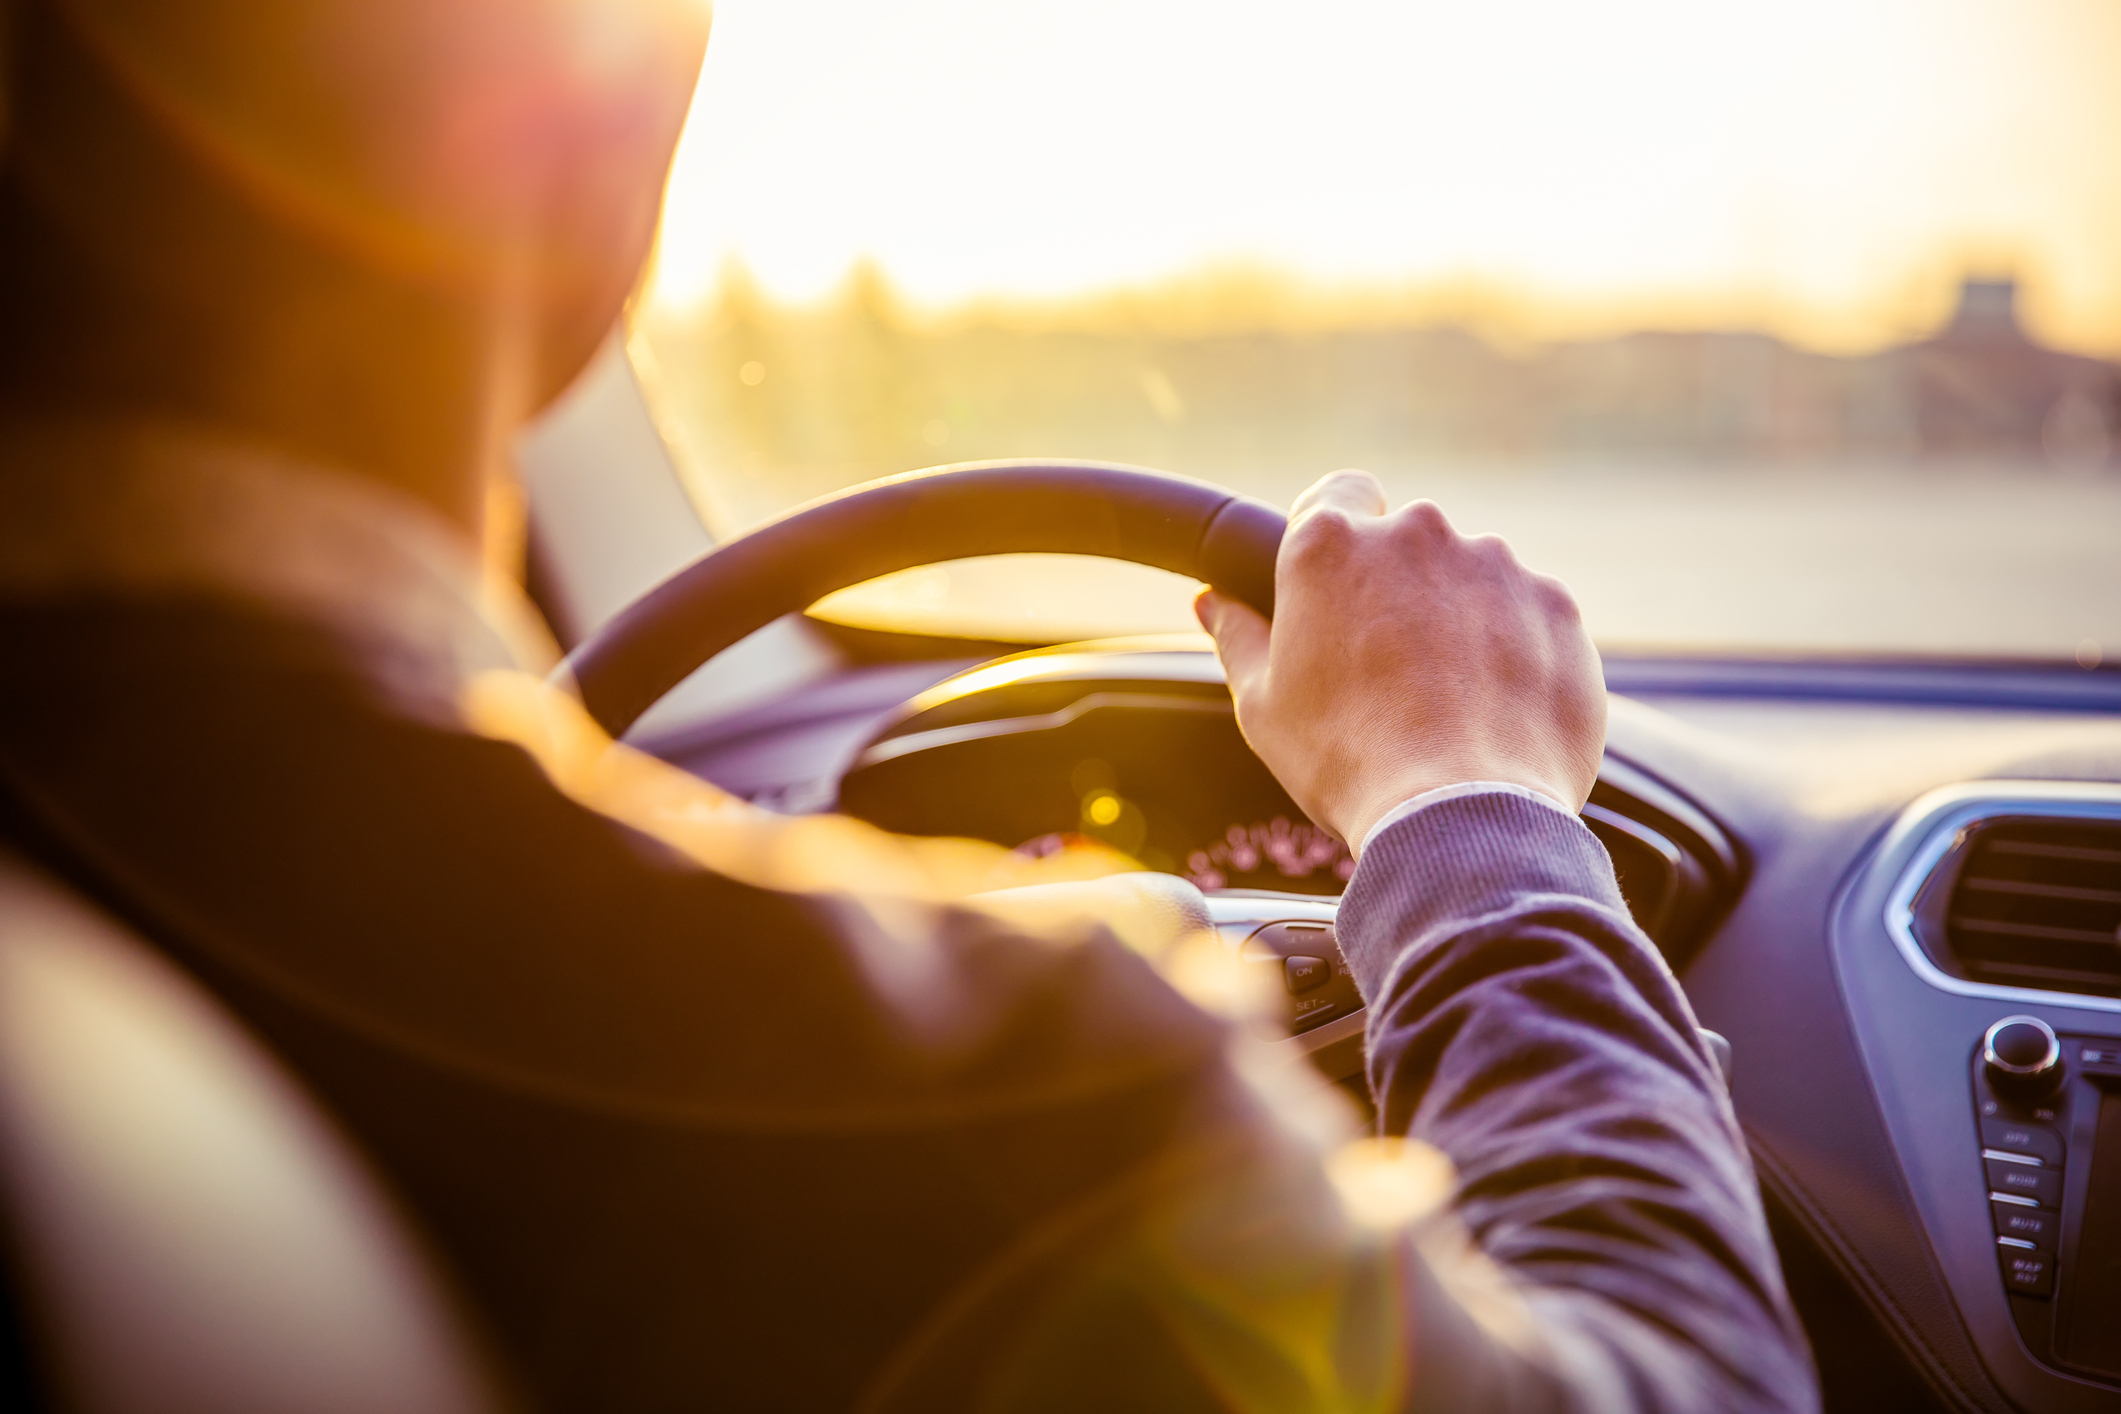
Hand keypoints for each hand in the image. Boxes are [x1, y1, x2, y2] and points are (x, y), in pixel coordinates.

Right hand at [1196, 470, 1605, 852]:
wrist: (1460, 819)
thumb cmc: (1346, 763)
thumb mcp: (1264, 706)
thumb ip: (1240, 637)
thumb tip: (1213, 604)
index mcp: (1331, 546)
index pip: (1336, 494)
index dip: (1338, 536)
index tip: (1341, 584)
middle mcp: (1418, 534)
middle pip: (1408, 542)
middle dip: (1402, 589)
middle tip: (1390, 667)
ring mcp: (1496, 565)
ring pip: (1473, 577)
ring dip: (1462, 620)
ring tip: (1450, 703)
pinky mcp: (1556, 607)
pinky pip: (1530, 615)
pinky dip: (1517, 650)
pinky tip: (1496, 712)